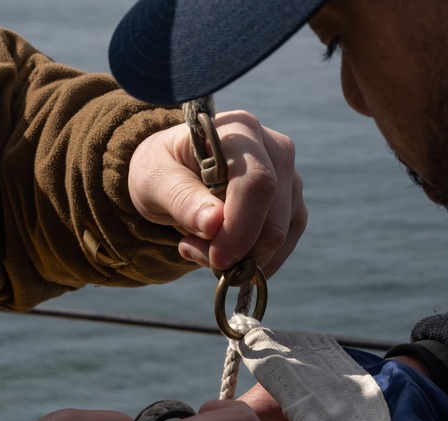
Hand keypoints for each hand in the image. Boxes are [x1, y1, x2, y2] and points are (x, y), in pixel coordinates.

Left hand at [128, 110, 306, 276]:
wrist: (177, 172)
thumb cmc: (164, 169)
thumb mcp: (155, 179)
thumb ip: (181, 199)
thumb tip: (213, 225)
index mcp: (240, 130)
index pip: (256, 182)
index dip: (240, 228)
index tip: (217, 258)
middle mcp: (275, 150)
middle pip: (274, 217)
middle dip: (237, 250)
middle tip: (194, 252)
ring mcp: (290, 180)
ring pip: (280, 236)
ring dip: (242, 258)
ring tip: (202, 247)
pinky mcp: (292, 207)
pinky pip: (283, 247)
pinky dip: (254, 262)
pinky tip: (225, 254)